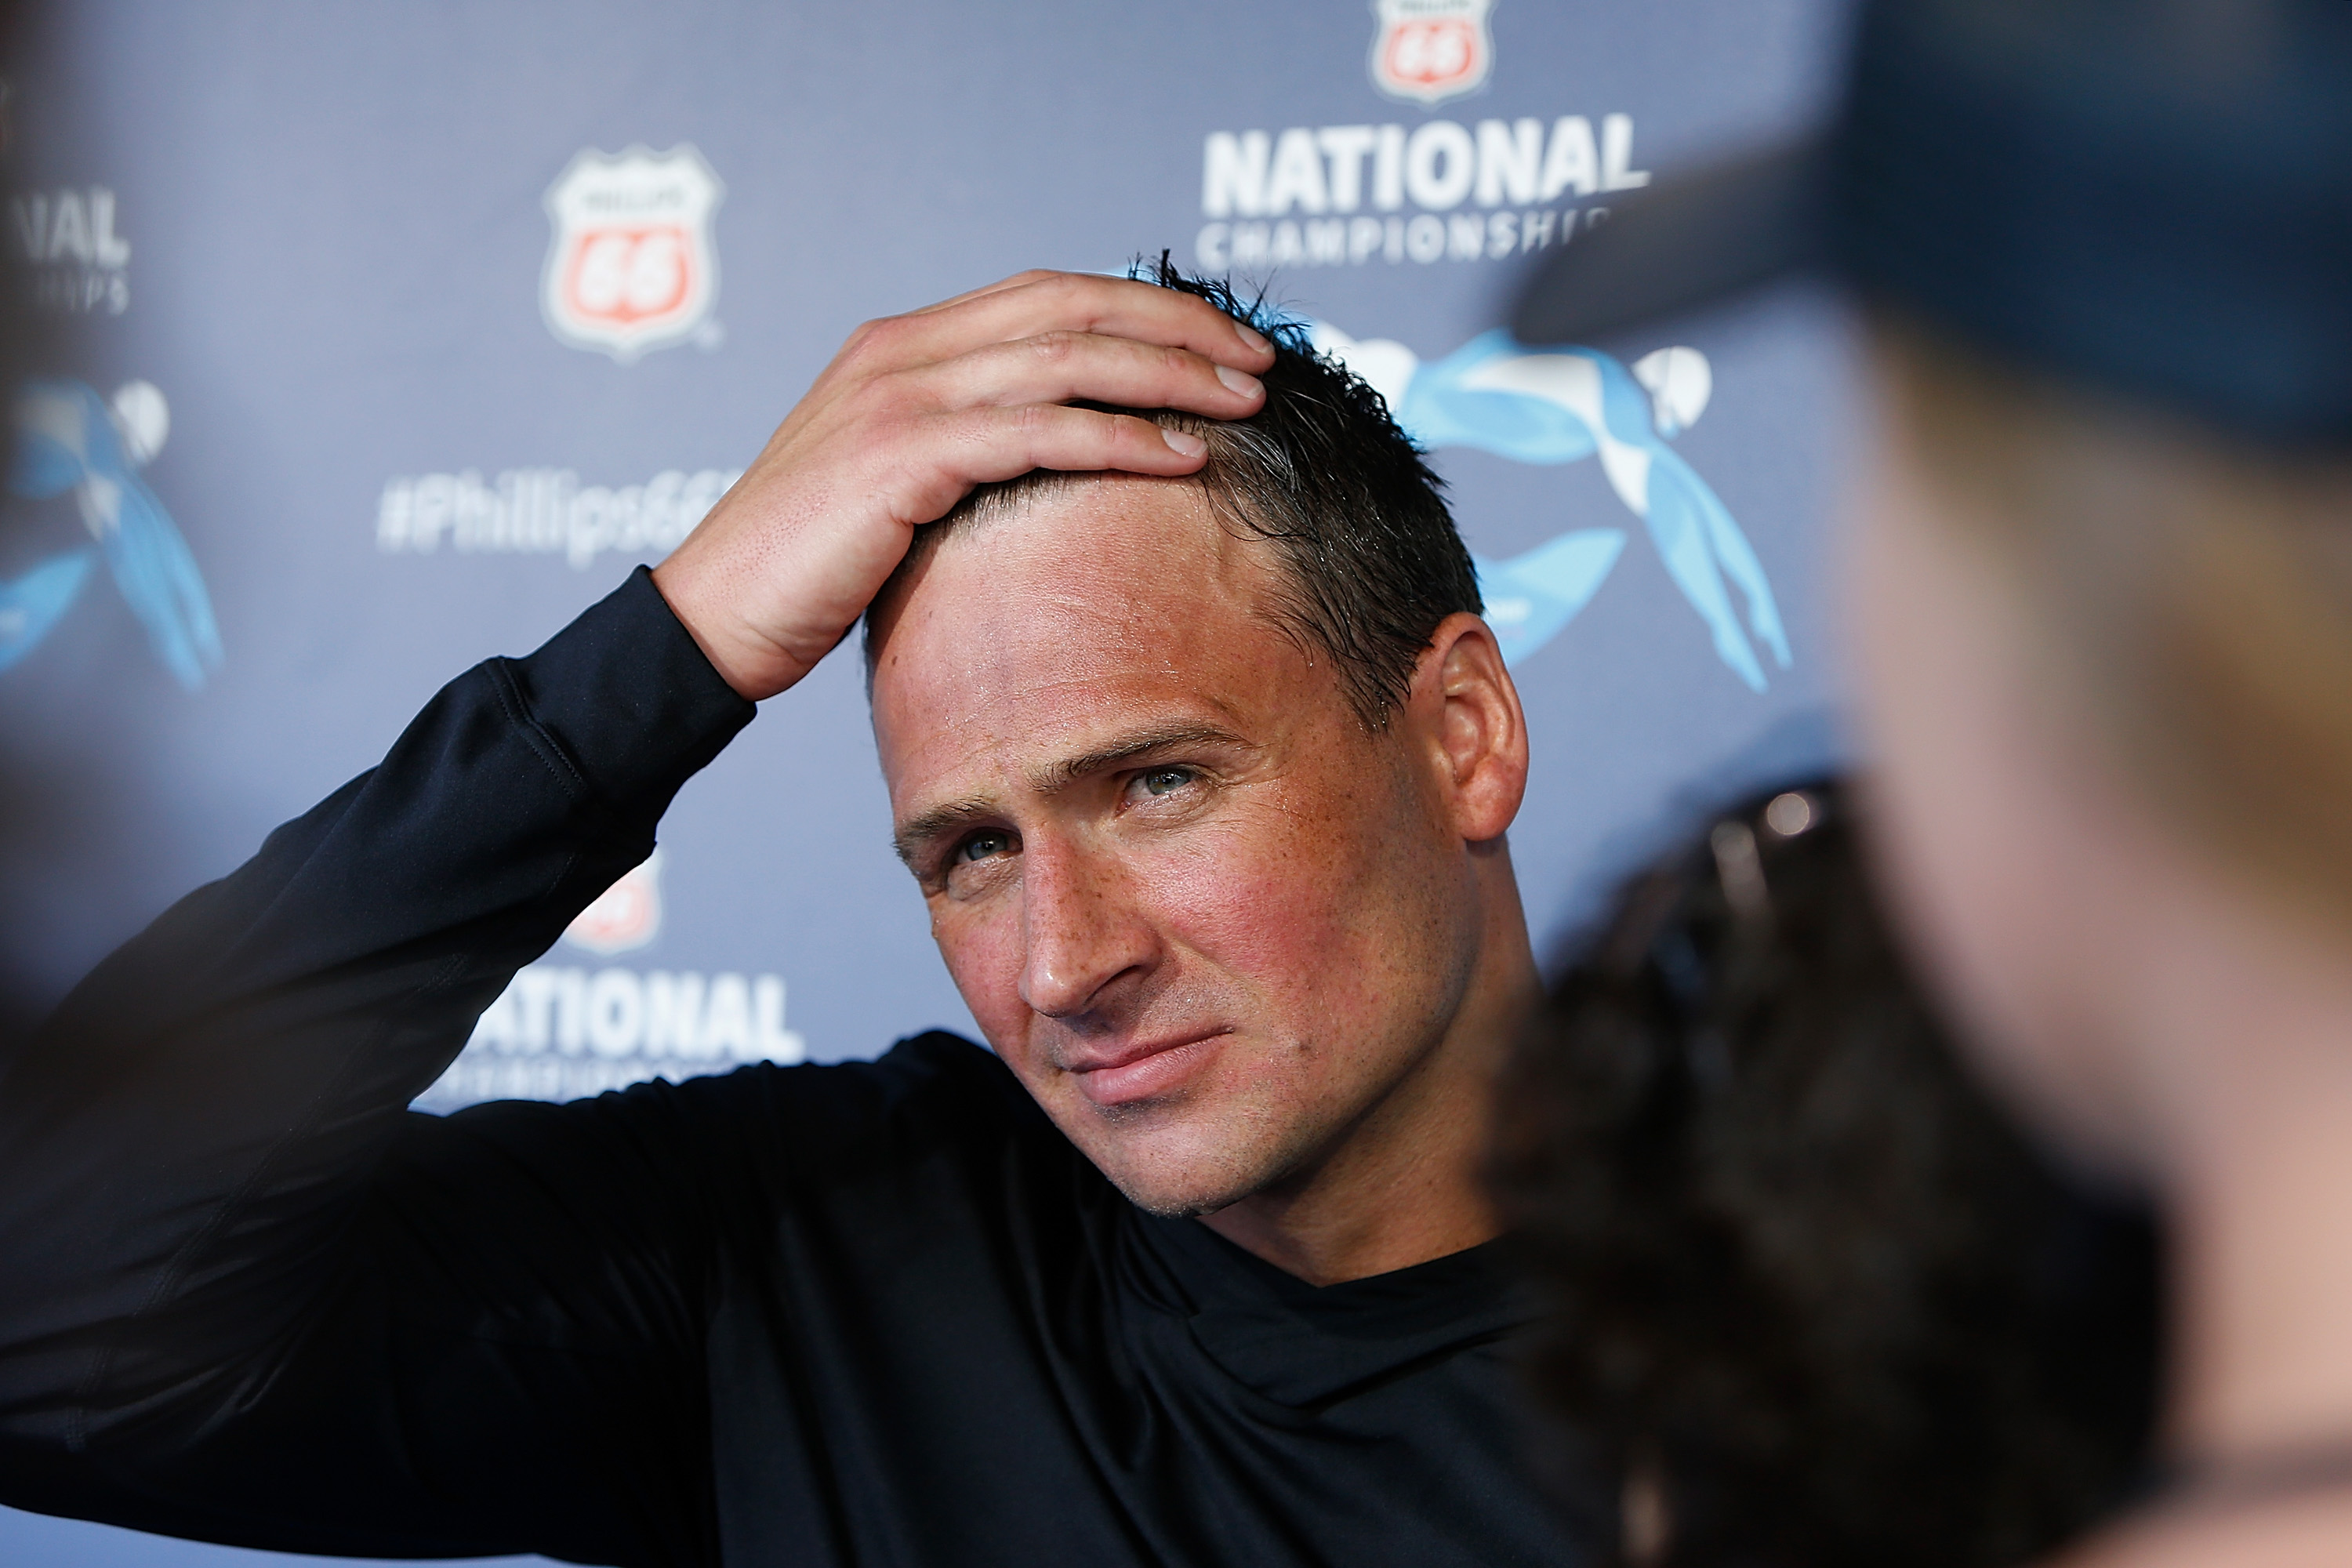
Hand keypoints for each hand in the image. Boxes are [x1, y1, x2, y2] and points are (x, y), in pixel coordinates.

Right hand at [650, 270, 1274, 700]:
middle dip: (1177, 325)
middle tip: (1261, 357)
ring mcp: (898, 395)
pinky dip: (1119, 437)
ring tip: (1247, 400)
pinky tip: (1182, 456)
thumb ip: (966, 451)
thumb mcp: (896, 489)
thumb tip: (1061, 464)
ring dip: (1169, 375)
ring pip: (1065, 358)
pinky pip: (1036, 432)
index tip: (1221, 341)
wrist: (712, 620)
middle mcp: (903, 350)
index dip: (1143, 309)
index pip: (1049, 295)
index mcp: (904, 346)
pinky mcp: (901, 457)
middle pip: (1071, 306)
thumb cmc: (810, 571)